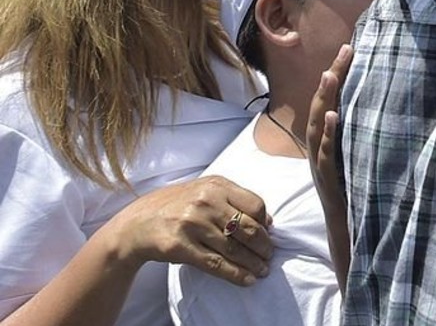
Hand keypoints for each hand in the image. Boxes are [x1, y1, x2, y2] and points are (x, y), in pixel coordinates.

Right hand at [102, 176, 271, 286]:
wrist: (136, 223)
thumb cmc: (177, 205)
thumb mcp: (204, 190)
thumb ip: (233, 199)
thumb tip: (267, 220)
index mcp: (216, 185)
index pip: (255, 204)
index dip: (265, 222)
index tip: (268, 233)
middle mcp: (205, 202)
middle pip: (248, 228)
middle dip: (263, 246)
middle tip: (269, 256)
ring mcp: (192, 224)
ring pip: (234, 249)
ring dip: (253, 263)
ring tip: (262, 271)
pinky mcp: (181, 246)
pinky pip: (216, 264)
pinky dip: (236, 274)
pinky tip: (247, 279)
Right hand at [307, 43, 352, 288]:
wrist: (346, 229)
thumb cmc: (355, 191)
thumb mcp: (357, 157)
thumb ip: (361, 134)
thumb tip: (382, 105)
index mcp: (326, 140)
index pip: (329, 101)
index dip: (336, 75)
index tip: (351, 47)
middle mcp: (319, 148)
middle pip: (322, 106)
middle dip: (332, 77)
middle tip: (346, 50)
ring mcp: (320, 163)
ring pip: (318, 126)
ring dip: (324, 99)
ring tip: (331, 74)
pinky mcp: (326, 179)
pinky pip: (325, 154)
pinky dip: (329, 134)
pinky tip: (334, 116)